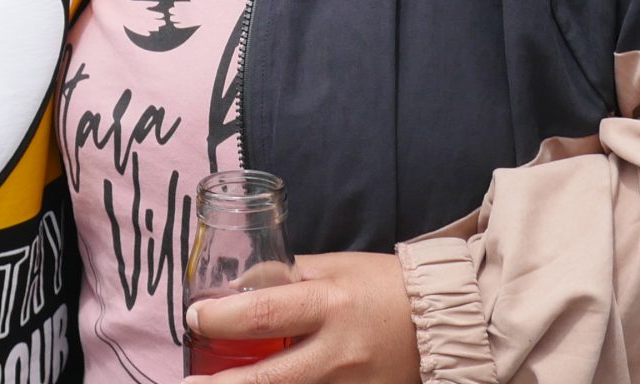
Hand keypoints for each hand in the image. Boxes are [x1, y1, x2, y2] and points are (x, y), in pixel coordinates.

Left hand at [183, 252, 417, 383]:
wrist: (445, 323)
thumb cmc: (386, 287)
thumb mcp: (335, 267)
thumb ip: (287, 275)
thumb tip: (238, 287)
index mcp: (330, 304)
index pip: (264, 314)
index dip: (221, 319)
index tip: (194, 318)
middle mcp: (338, 351)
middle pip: (269, 378)